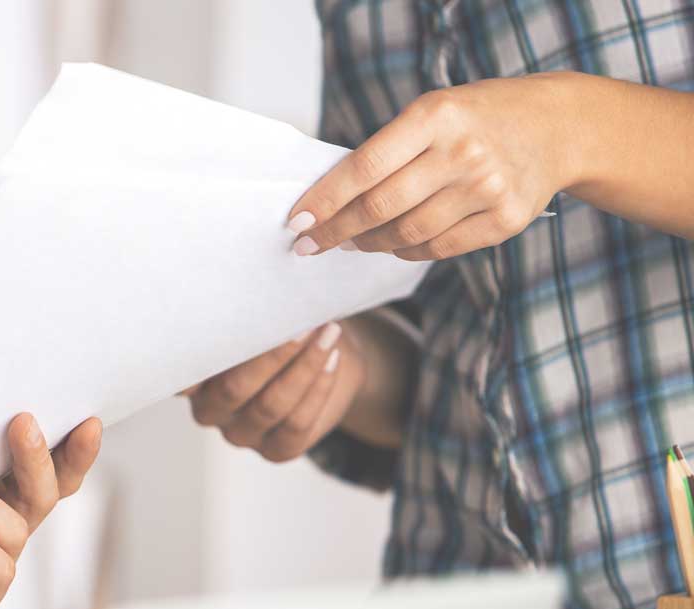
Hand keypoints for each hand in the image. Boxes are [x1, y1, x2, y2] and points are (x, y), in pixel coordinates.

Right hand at [184, 321, 361, 461]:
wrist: (329, 359)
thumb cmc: (285, 329)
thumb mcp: (263, 317)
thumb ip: (249, 311)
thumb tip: (256, 281)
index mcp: (193, 379)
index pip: (181, 375)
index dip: (195, 356)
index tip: (216, 322)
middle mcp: (210, 411)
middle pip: (233, 389)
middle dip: (270, 355)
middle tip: (299, 324)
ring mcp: (242, 434)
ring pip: (270, 406)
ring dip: (304, 367)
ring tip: (327, 333)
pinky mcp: (277, 450)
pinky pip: (297, 424)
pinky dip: (319, 388)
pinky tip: (332, 359)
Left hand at [287, 74, 575, 260]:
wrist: (556, 127)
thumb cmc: (475, 119)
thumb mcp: (433, 112)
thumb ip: (388, 150)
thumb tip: (329, 201)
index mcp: (436, 115)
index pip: (364, 167)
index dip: (325, 200)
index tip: (297, 222)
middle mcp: (463, 152)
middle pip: (380, 207)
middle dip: (337, 231)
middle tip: (310, 244)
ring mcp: (487, 188)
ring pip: (406, 235)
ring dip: (369, 243)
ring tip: (352, 241)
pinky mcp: (505, 221)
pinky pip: (437, 248)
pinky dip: (406, 252)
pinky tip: (392, 246)